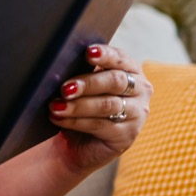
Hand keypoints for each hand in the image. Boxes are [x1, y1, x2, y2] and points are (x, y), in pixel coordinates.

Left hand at [46, 44, 150, 172]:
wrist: (78, 143)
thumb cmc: (80, 105)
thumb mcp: (82, 85)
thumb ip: (80, 71)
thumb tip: (60, 61)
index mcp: (130, 69)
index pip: (120, 58)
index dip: (105, 55)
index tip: (88, 53)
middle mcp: (140, 89)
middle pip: (115, 81)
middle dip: (87, 84)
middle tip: (65, 88)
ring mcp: (137, 114)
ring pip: (107, 105)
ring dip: (78, 106)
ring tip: (56, 106)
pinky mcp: (127, 135)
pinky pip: (100, 125)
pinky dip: (75, 121)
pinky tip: (58, 119)